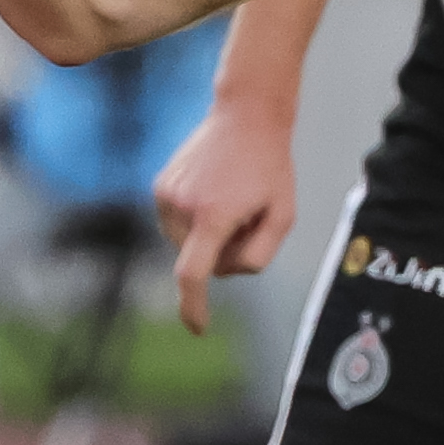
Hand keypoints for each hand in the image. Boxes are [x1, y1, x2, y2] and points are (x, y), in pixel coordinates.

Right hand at [151, 103, 301, 336]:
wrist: (246, 116)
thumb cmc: (271, 168)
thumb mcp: (283, 216)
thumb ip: (259, 256)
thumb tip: (225, 273)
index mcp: (214, 215)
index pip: (193, 274)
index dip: (193, 306)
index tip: (198, 328)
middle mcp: (182, 206)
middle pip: (201, 261)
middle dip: (224, 252)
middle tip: (248, 217)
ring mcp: (166, 195)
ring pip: (187, 244)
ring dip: (211, 235)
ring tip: (231, 199)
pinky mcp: (160, 187)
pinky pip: (179, 225)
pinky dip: (198, 220)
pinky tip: (216, 192)